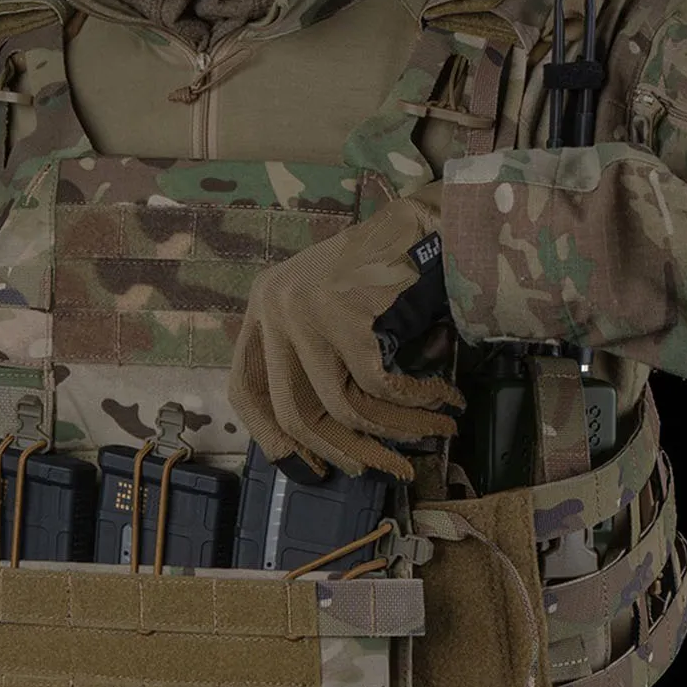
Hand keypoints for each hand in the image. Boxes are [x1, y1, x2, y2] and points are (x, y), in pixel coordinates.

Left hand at [229, 183, 462, 479]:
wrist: (431, 219)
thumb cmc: (387, 267)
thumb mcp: (328, 309)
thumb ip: (314, 360)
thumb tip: (324, 444)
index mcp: (263, 306)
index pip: (244, 389)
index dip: (271, 437)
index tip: (305, 467)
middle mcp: (273, 307)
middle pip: (293, 410)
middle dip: (342, 450)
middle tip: (382, 467)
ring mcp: (304, 310)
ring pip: (342, 405)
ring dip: (395, 429)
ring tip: (435, 432)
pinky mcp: (344, 314)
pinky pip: (378, 385)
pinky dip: (414, 399)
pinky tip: (442, 398)